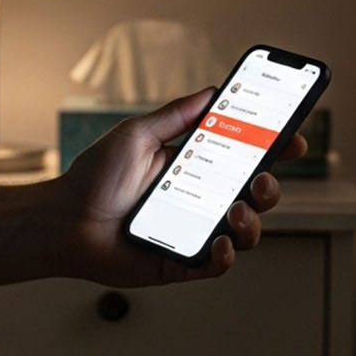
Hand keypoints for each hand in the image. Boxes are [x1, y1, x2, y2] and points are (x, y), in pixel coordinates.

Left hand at [53, 89, 307, 287]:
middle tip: (261, 177)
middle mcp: (199, 200)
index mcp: (193, 167)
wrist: (62, 221)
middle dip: (270, 187)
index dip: (274, 149)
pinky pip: (217, 264)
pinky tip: (220, 242)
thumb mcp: (136, 134)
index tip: (293, 137)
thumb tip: (212, 91)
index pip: (244, 157)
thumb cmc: (93, 178)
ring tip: (236, 209)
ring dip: (252, 220)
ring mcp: (193, 232)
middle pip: (254, 195)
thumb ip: (175, 115)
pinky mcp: (181, 263)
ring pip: (244, 231)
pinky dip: (226, 254)